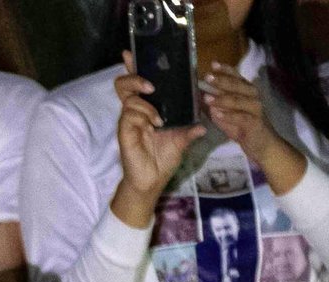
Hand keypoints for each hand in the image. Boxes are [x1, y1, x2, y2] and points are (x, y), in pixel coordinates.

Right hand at [114, 52, 205, 203]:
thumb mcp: (182, 140)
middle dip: (134, 76)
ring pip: (127, 97)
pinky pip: (130, 114)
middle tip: (150, 83)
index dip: (133, 68)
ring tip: (156, 106)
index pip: (137, 85)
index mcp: (147, 109)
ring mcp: (128, 121)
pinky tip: (156, 122)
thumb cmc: (163, 159)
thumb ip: (190, 128)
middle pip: (124, 85)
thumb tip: (204, 123)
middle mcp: (135, 112)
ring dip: (143, 97)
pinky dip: (145, 113)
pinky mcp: (124, 132)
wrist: (152, 181)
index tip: (131, 53)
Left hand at [202, 61, 306, 183]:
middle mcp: (253, 97)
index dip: (226, 70)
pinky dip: (229, 116)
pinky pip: (241, 117)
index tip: (213, 65)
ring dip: (222, 98)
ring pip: (239, 100)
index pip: (237, 78)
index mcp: (247, 92)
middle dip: (222, 81)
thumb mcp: (227, 116)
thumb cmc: (243, 129)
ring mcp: (256, 109)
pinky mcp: (255, 123)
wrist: (262, 146)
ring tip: (207, 97)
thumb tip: (200, 96)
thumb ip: (216, 106)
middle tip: (207, 77)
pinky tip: (217, 114)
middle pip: (237, 86)